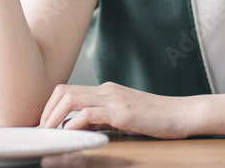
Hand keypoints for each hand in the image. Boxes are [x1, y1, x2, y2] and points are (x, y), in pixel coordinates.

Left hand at [39, 82, 200, 138]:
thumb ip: (102, 119)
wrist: (182, 113)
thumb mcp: (123, 116)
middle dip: (46, 112)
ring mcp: (114, 99)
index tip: (45, 124)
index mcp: (106, 90)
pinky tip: (72, 134)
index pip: (67, 90)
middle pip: (63, 91)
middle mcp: (107, 90)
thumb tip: (79, 128)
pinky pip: (90, 113)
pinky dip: (75, 123)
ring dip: (54, 117)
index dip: (50, 107)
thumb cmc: (156, 118)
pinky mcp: (122, 113)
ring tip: (51, 133)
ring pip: (71, 98)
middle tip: (42, 131)